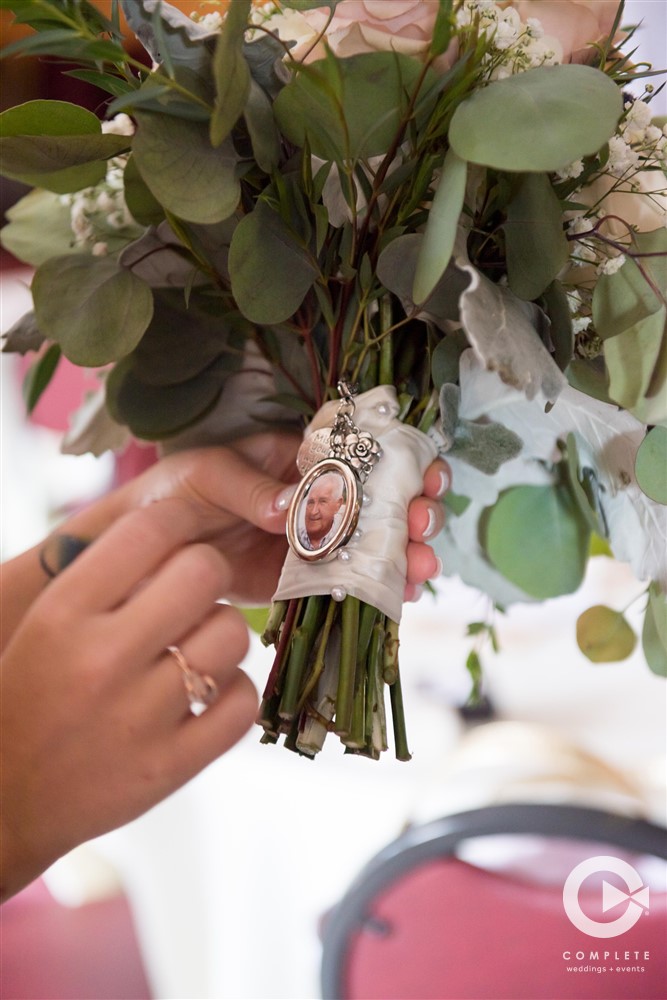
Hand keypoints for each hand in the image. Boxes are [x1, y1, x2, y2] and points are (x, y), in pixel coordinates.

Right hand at [0, 500, 256, 900]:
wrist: (5, 799)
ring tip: (197, 650)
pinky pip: (242, 702)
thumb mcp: (48, 624)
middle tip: (196, 594)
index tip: (187, 532)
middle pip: (204, 572)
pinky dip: (234, 694)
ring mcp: (139, 717)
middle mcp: (101, 659)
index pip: (149, 530)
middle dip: (209, 574)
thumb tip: (178, 530)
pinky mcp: (170, 766)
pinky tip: (207, 696)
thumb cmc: (32, 696)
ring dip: (222, 635)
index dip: (181, 520)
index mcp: (63, 613)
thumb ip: (106, 578)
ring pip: (232, 634)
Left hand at [115, 432, 449, 604]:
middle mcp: (319, 498)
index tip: (425, 477)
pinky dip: (380, 588)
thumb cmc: (174, 492)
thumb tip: (288, 508)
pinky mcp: (303, 581)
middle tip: (422, 524)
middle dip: (414, 509)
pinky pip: (349, 583)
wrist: (148, 547)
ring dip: (407, 553)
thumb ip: (249, 488)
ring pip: (375, 544)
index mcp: (301, 458)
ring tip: (422, 567)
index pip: (363, 452)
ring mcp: (315, 541)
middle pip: (383, 499)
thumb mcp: (206, 475)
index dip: (403, 461)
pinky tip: (402, 594)